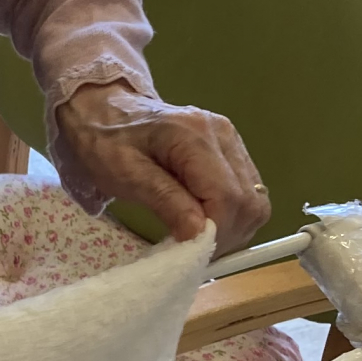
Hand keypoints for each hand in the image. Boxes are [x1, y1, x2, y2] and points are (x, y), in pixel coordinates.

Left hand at [52, 81, 268, 254]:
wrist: (105, 110)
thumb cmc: (106, 142)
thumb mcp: (124, 174)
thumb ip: (164, 201)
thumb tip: (199, 233)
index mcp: (194, 137)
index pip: (227, 196)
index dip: (216, 232)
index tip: (190, 251)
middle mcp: (223, 135)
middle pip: (249, 200)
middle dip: (227, 234)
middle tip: (193, 249)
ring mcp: (231, 140)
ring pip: (256, 199)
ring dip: (233, 228)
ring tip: (198, 236)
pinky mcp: (232, 149)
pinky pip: (248, 192)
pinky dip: (233, 215)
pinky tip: (205, 220)